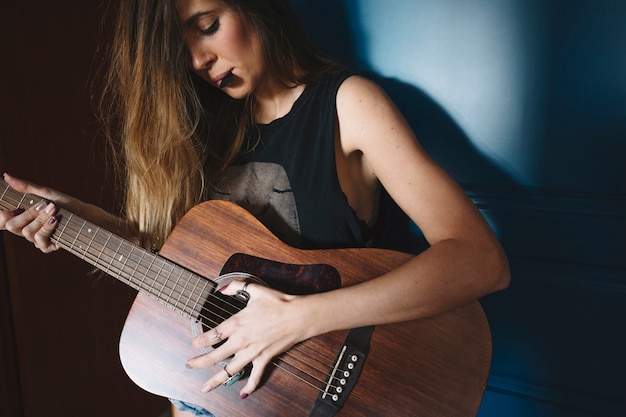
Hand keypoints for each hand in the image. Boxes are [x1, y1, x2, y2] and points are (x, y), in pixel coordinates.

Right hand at [1, 173, 79, 252]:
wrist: (86, 214)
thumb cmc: (66, 203)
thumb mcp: (46, 193)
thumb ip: (26, 187)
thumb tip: (7, 176)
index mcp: (23, 218)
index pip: (4, 221)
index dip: (3, 216)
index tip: (13, 208)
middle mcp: (27, 230)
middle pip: (12, 226)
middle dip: (27, 214)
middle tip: (41, 206)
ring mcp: (37, 240)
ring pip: (27, 233)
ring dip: (41, 219)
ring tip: (53, 210)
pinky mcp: (48, 246)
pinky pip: (39, 240)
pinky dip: (47, 228)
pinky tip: (55, 220)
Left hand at [185, 279, 307, 398]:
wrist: (298, 316)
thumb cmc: (278, 302)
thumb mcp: (255, 289)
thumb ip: (236, 286)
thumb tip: (221, 287)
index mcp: (236, 324)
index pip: (211, 335)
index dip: (199, 341)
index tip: (194, 343)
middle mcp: (241, 341)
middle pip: (214, 357)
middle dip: (198, 363)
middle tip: (189, 365)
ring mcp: (252, 352)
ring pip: (229, 371)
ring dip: (215, 380)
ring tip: (205, 388)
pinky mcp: (264, 359)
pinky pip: (255, 376)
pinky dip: (250, 386)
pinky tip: (243, 395)